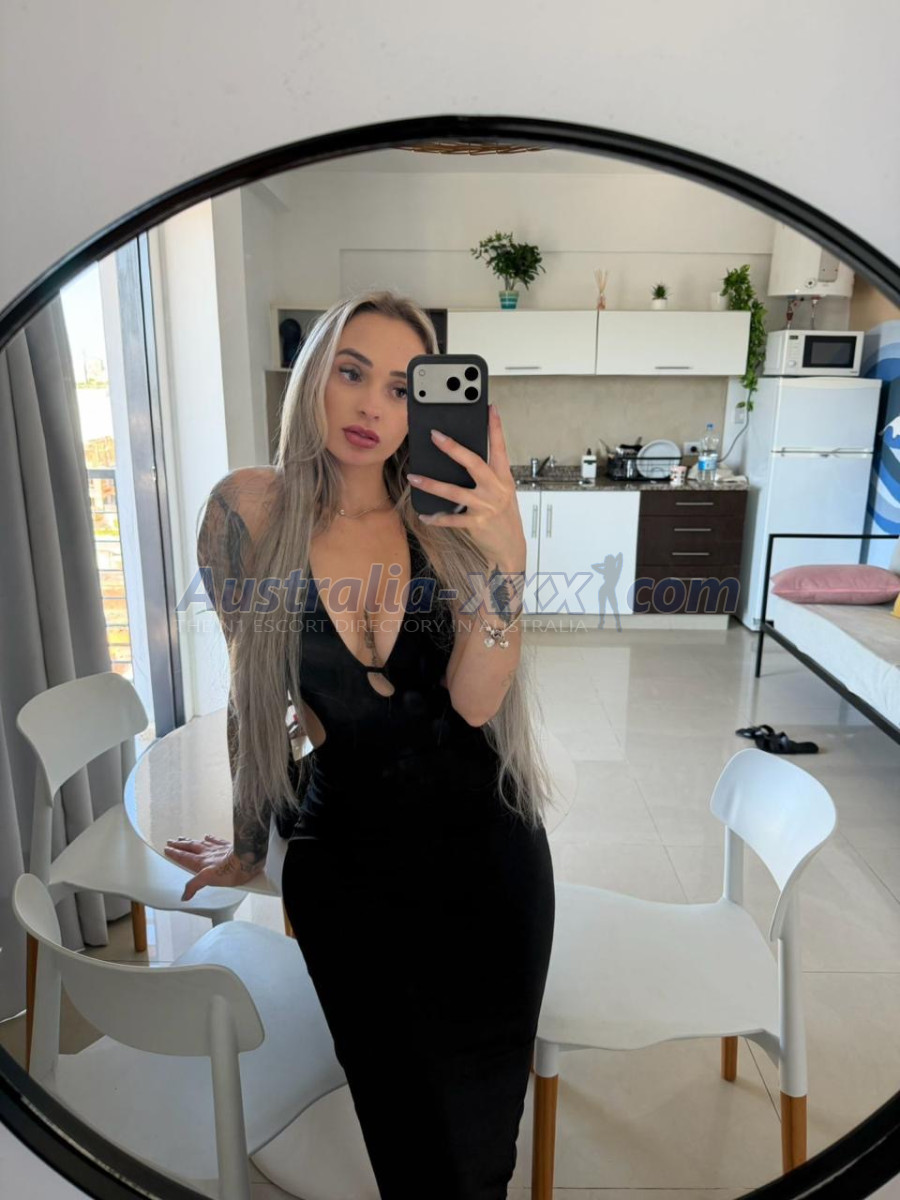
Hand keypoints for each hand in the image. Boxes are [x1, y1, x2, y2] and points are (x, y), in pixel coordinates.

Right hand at [163, 833, 264, 900]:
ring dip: (190, 841)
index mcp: (201, 862)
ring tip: (183, 838)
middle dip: (179, 845)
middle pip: (190, 847)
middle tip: (171, 841)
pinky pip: (216, 840)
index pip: (184, 856)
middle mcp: (208, 853)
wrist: (248, 858)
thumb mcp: (208, 880)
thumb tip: (184, 895)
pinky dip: (210, 838)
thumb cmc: (230, 870)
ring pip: (200, 842)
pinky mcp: (228, 846)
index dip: (174, 853)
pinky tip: (207, 836)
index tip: (167, 849)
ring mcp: (218, 848)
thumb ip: (194, 886)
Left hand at [406, 405, 525, 566]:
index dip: (496, 428)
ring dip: (432, 484)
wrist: (511, 547)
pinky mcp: (477, 524)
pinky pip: (452, 519)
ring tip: (414, 478)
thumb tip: (462, 459)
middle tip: (435, 435)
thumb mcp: (502, 492)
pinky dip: (437, 518)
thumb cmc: (504, 516)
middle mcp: (496, 489)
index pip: (499, 448)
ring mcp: (486, 506)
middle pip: (474, 463)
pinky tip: (425, 515)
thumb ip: (487, 477)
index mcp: (503, 478)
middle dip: (453, 448)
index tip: (490, 408)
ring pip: (455, 491)